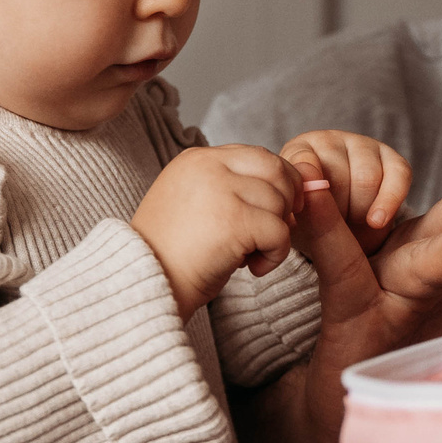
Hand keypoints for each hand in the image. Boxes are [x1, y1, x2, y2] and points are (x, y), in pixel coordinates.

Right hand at [130, 144, 304, 318]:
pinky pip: (280, 231)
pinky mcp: (234, 220)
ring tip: (250, 256)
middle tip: (270, 234)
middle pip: (277, 169)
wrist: (143, 285)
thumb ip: (234, 188)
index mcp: (197, 159)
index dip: (276, 185)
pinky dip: (276, 255)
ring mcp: (220, 190)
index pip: (257, 156)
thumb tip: (298, 187)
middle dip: (286, 203)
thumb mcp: (197, 206)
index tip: (273, 214)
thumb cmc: (172, 256)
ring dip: (277, 234)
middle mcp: (208, 165)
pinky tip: (252, 269)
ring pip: (281, 202)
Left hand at [279, 129, 410, 252]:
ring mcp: (363, 146)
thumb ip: (293, 209)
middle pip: (338, 176)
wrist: (337, 234)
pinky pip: (398, 175)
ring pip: (367, 179)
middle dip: (337, 212)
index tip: (309, 217)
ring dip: (360, 212)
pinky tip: (376, 221)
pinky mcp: (393, 160)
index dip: (310, 197)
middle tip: (331, 229)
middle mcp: (330, 141)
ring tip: (349, 226)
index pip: (304, 164)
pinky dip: (388, 202)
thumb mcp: (293, 222)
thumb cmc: (310, 224)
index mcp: (298, 152)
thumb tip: (301, 199)